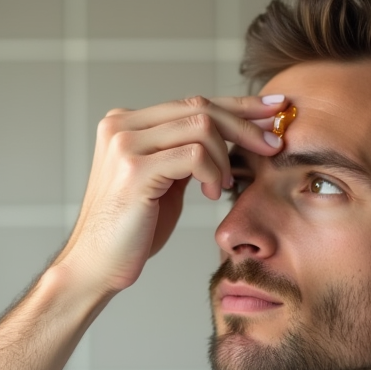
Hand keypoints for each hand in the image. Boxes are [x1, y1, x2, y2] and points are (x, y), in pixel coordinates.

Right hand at [54, 94, 288, 295]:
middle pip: (200, 107)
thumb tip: (228, 134)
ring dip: (224, 157)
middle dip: (245, 125)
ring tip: (222, 185)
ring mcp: (125, 144)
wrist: (96, 266)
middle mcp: (122, 125)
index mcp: (127, 123)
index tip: (273, 110)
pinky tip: (209, 193)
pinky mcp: (134, 169)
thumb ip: (184, 154)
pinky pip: (194, 155)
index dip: (237, 104)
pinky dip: (211, 172)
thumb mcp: (164, 181)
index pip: (192, 102)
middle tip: (274, 145)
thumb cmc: (133, 230)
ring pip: (201, 126)